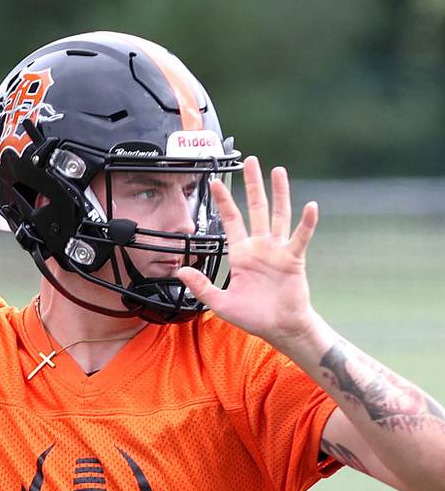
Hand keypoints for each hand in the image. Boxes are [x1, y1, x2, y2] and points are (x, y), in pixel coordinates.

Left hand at [178, 155, 318, 348]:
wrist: (279, 329)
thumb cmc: (253, 316)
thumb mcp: (220, 303)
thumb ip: (201, 286)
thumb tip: (180, 271)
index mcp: (240, 254)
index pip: (230, 220)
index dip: (223, 201)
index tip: (215, 181)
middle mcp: (259, 247)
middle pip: (254, 208)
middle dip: (251, 184)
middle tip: (249, 160)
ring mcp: (278, 250)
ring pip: (278, 214)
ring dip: (279, 192)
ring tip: (277, 170)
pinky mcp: (294, 259)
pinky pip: (301, 237)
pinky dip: (306, 222)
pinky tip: (310, 205)